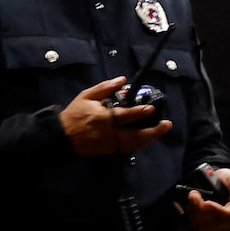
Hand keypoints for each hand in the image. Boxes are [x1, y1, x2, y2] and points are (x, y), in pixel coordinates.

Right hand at [59, 77, 176, 156]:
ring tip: (161, 131)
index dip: (139, 113)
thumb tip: (122, 80)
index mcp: (104, 118)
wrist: (63, 136)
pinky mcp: (110, 150)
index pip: (125, 116)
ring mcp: (111, 144)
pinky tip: (147, 138)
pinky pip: (128, 148)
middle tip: (166, 125)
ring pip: (134, 144)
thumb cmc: (75, 114)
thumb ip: (105, 87)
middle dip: (153, 131)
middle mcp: (110, 133)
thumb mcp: (86, 96)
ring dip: (150, 138)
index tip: (150, 109)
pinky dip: (139, 143)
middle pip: (135, 135)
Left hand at [182, 166, 229, 230]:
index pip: (229, 215)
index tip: (206, 202)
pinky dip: (191, 216)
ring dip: (194, 212)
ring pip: (205, 226)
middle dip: (201, 209)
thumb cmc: (228, 181)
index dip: (217, 210)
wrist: (219, 184)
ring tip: (191, 198)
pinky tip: (190, 206)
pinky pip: (198, 227)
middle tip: (192, 195)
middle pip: (215, 222)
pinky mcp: (209, 228)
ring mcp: (220, 226)